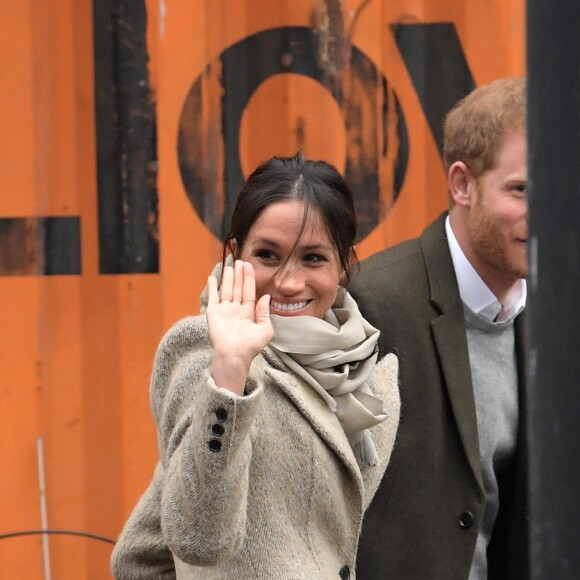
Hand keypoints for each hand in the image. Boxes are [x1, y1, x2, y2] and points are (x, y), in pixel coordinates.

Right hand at [206, 260, 272, 394]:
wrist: (234, 355)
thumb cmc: (251, 345)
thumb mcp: (265, 329)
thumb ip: (265, 312)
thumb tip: (265, 296)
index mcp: (248, 313)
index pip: (249, 292)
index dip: (249, 278)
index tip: (249, 266)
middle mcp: (236, 310)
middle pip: (237, 287)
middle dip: (239, 274)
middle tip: (240, 260)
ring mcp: (224, 311)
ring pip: (226, 289)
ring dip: (228, 277)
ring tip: (229, 264)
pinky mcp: (213, 313)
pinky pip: (212, 297)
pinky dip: (212, 287)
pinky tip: (212, 277)